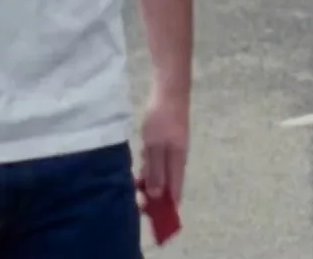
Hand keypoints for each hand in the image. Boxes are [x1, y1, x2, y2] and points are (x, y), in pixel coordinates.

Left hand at [135, 89, 189, 210]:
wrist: (170, 90)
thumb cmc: (161, 118)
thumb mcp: (154, 146)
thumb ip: (155, 170)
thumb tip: (156, 194)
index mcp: (177, 163)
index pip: (174, 193)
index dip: (167, 209)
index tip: (158, 223)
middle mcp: (178, 159)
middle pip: (168, 185)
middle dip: (155, 197)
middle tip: (137, 201)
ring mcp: (174, 150)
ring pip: (162, 174)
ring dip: (150, 182)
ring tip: (135, 186)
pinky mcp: (168, 141)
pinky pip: (159, 162)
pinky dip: (150, 169)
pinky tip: (140, 167)